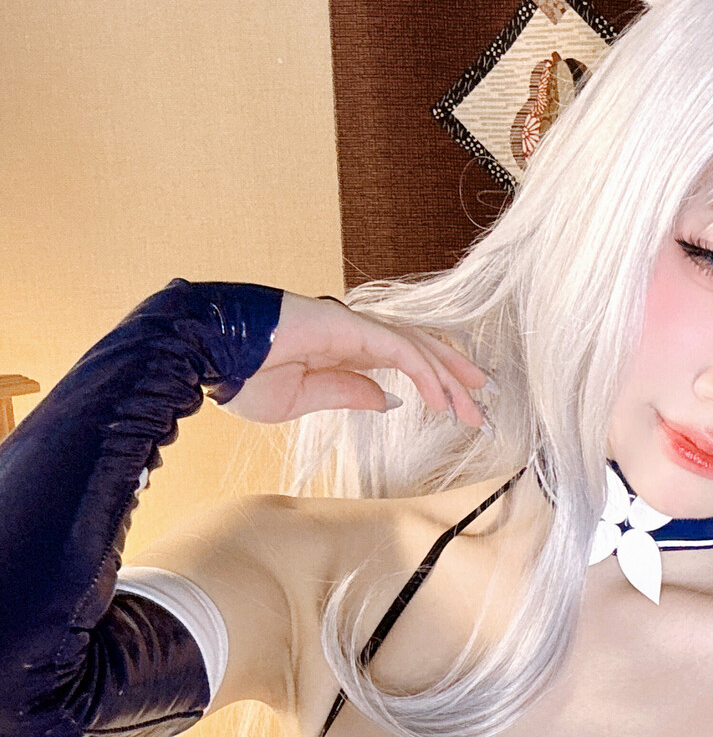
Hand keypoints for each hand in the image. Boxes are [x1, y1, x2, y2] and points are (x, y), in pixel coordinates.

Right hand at [219, 292, 488, 426]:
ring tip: (475, 402)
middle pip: (419, 349)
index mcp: (342, 349)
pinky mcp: (348, 326)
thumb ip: (349, 393)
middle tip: (481, 404)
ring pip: (417, 346)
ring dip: (450, 375)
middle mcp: (353, 333)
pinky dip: (425, 372)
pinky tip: (443, 398)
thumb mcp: (304, 399)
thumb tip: (389, 399)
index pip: (402, 360)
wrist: (206, 353)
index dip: (433, 382)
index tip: (456, 410)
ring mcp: (352, 326)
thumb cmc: (239, 375)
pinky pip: (399, 349)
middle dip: (454, 377)